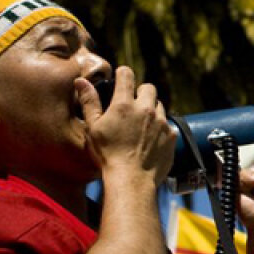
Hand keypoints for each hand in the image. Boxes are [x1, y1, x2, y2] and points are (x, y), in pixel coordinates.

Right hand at [78, 67, 174, 182]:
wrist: (131, 179)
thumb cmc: (108, 155)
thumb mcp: (93, 127)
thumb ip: (89, 102)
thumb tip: (81, 80)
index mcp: (124, 104)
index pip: (127, 74)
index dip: (123, 74)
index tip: (121, 78)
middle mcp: (146, 109)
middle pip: (148, 88)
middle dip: (141, 92)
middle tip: (132, 104)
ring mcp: (161, 122)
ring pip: (160, 106)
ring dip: (152, 110)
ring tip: (141, 124)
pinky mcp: (171, 136)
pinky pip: (168, 125)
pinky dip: (161, 129)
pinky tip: (151, 140)